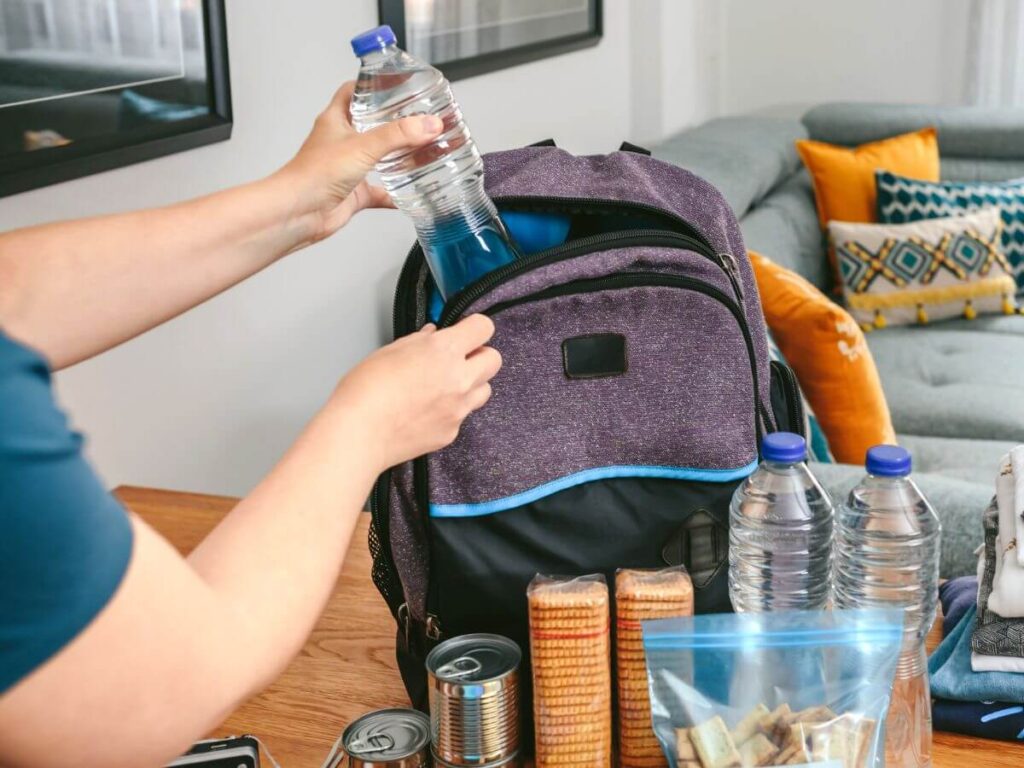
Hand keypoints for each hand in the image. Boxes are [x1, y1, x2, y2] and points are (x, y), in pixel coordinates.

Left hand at [275, 81, 442, 240]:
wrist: (299, 212)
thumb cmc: (314, 174)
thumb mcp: (363, 145)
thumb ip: (398, 134)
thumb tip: (428, 124)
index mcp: (335, 120)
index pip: (352, 92)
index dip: (371, 85)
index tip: (393, 83)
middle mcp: (340, 142)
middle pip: (369, 124)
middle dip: (391, 121)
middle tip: (415, 116)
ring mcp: (347, 168)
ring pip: (376, 157)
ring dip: (395, 155)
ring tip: (419, 148)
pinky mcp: (353, 192)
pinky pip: (379, 192)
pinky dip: (394, 193)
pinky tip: (410, 193)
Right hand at [332, 315, 500, 469]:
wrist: (359, 432)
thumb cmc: (366, 390)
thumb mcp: (390, 351)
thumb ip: (418, 342)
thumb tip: (431, 337)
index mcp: (444, 351)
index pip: (483, 327)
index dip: (474, 328)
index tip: (465, 332)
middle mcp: (459, 379)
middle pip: (494, 360)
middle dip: (479, 356)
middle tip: (458, 359)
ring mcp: (458, 408)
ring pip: (485, 390)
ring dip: (471, 384)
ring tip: (444, 386)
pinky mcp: (452, 432)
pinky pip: (463, 416)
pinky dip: (451, 410)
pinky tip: (427, 411)